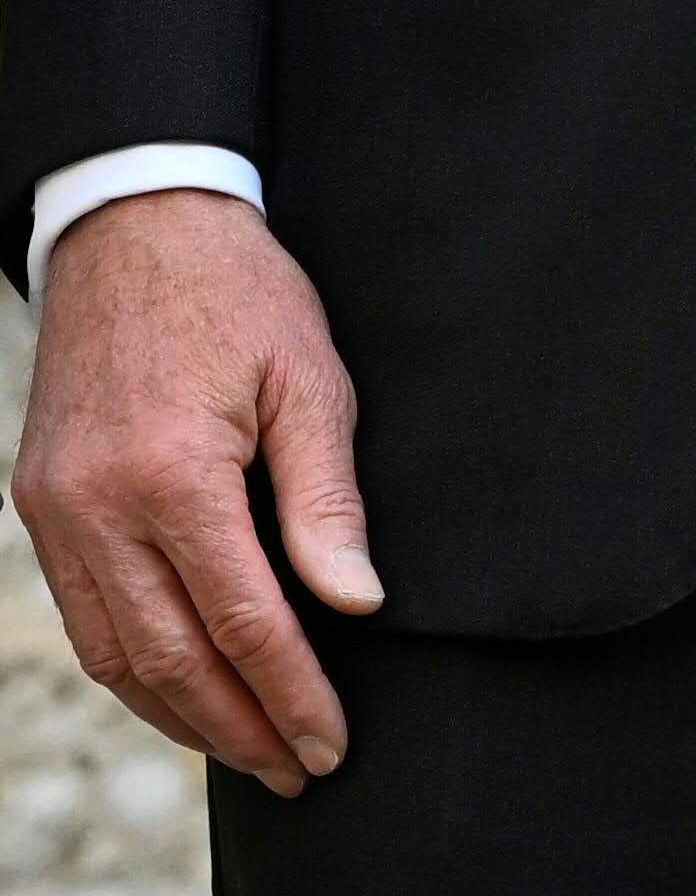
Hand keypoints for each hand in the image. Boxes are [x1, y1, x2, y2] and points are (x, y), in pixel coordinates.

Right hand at [14, 189, 380, 794]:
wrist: (136, 226)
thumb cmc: (238, 290)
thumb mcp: (309, 376)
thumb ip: (326, 498)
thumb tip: (355, 604)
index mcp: (173, 472)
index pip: (243, 622)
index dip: (290, 693)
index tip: (330, 742)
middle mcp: (99, 507)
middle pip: (173, 660)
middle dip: (240, 727)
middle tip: (297, 769)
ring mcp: (57, 512)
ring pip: (117, 656)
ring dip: (182, 716)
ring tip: (247, 747)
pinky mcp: (39, 506)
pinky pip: (85, 617)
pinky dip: (134, 668)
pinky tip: (181, 689)